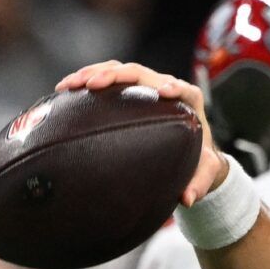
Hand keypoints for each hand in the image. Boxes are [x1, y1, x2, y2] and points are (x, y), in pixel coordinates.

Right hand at [57, 61, 228, 205]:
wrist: (191, 150)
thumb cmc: (198, 159)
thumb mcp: (205, 172)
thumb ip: (200, 183)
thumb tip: (187, 199)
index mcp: (189, 102)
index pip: (184, 90)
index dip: (173, 88)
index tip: (163, 92)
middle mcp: (166, 87)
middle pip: (141, 73)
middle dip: (116, 75)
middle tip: (93, 84)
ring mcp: (146, 85)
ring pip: (119, 70)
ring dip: (93, 73)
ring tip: (70, 84)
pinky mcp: (129, 88)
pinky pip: (107, 77)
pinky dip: (86, 79)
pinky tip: (64, 89)